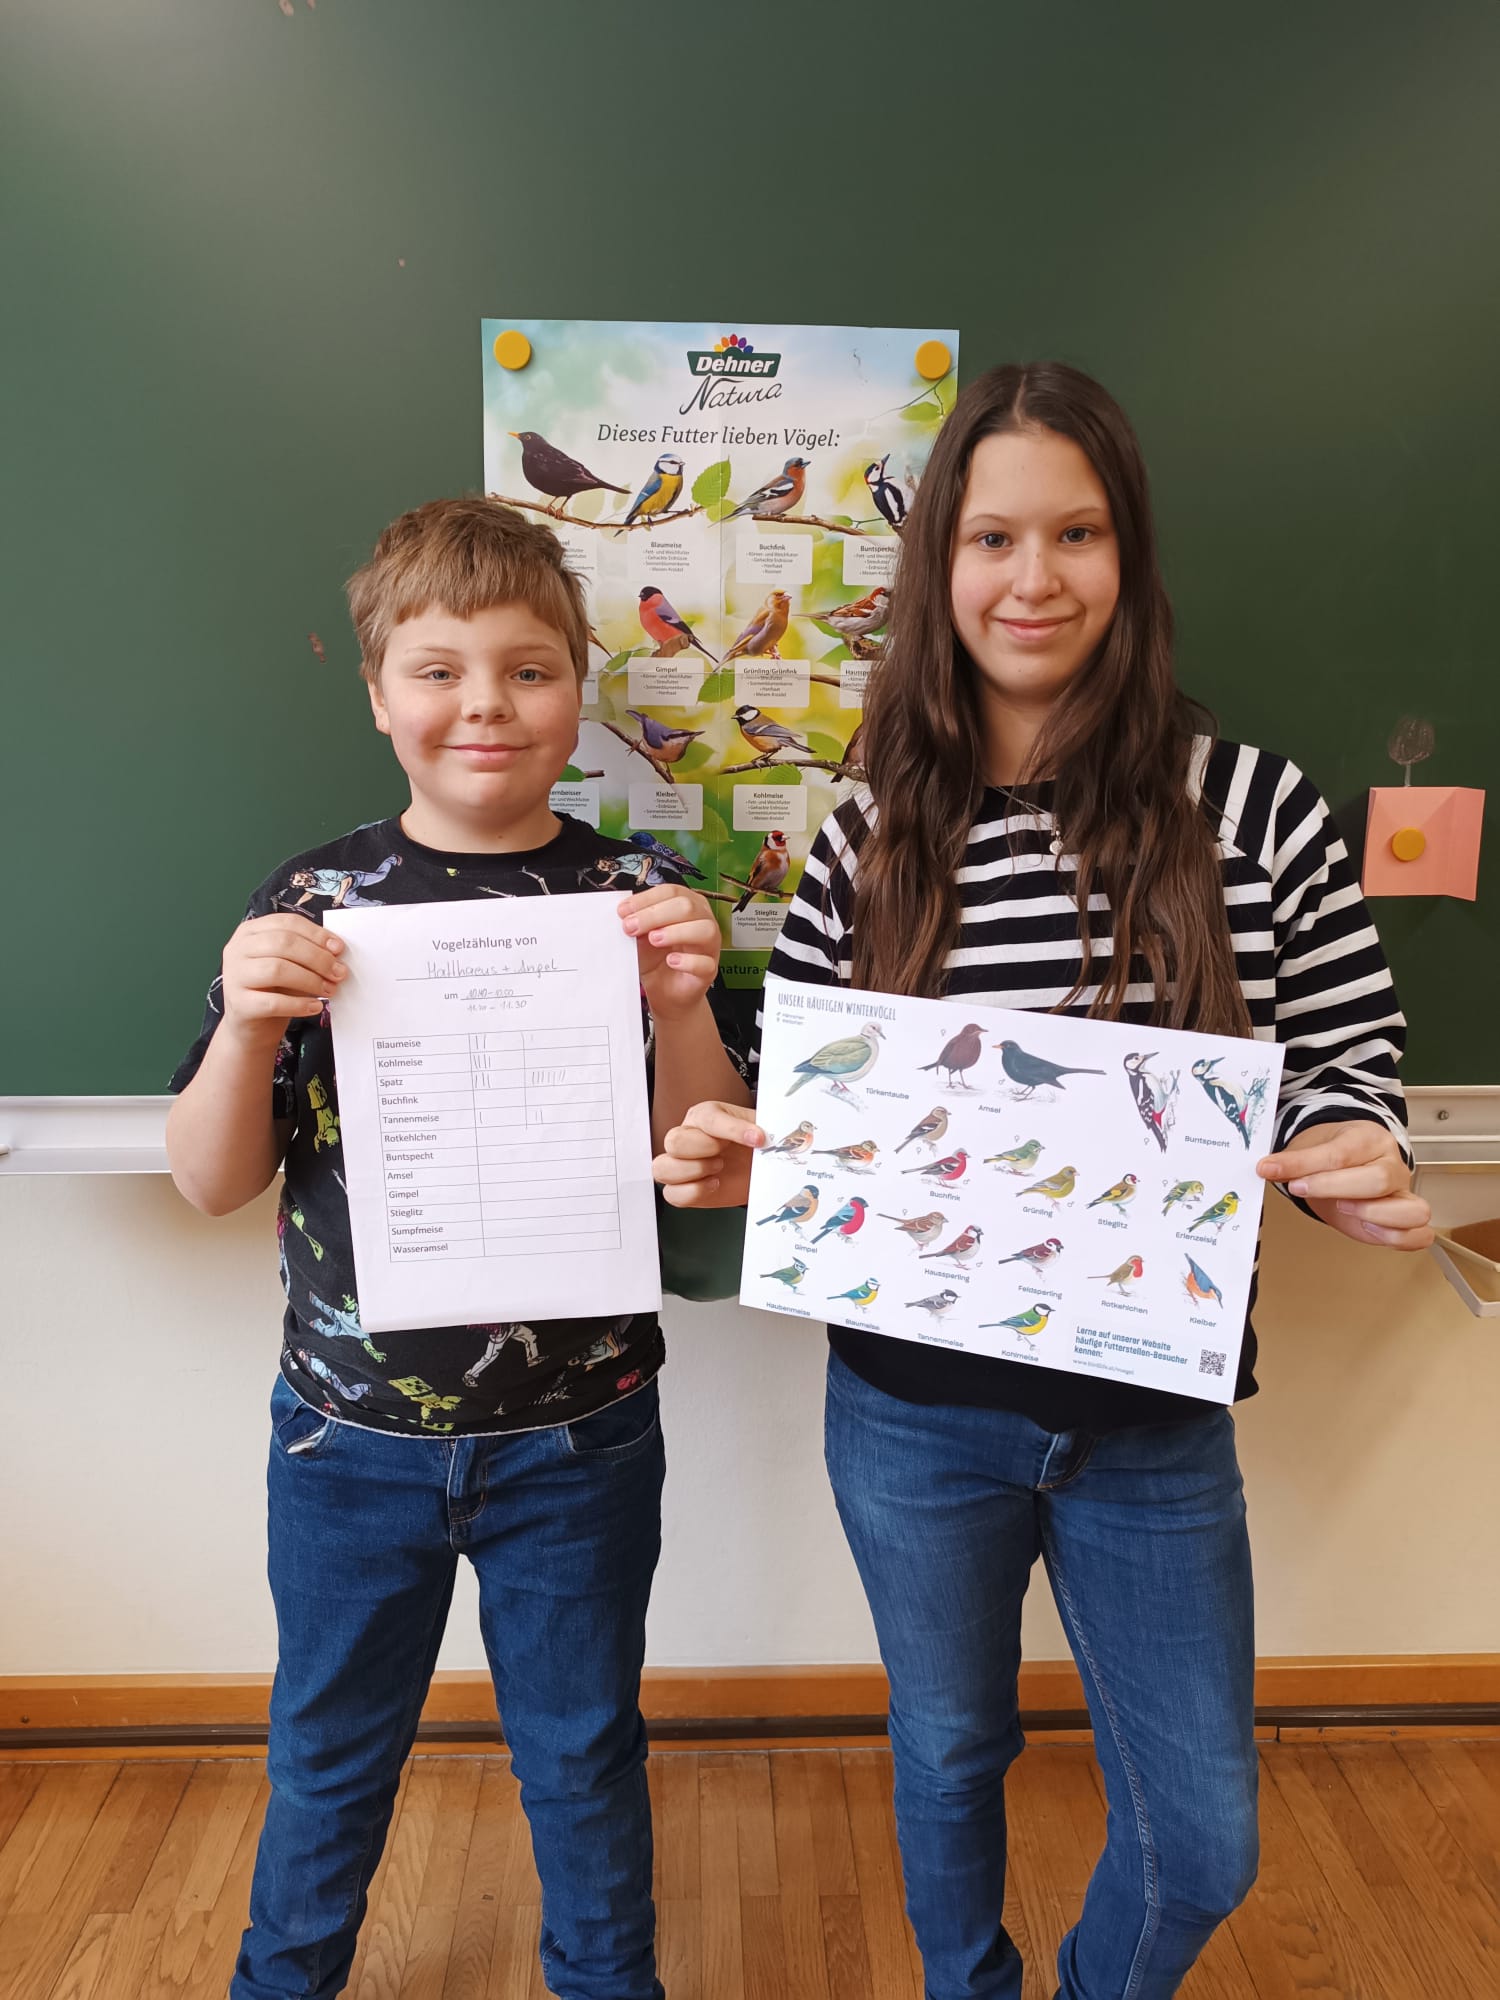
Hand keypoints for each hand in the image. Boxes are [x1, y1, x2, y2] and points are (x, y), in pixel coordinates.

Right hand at [220, 912, 345, 1039]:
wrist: (252, 1026)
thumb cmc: (274, 990)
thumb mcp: (291, 964)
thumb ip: (308, 953)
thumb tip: (337, 951)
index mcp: (250, 931)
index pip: (287, 923)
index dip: (316, 934)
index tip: (339, 949)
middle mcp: (237, 949)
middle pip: (283, 943)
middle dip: (317, 958)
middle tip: (339, 972)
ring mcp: (234, 976)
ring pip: (277, 970)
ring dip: (311, 980)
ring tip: (330, 990)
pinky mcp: (239, 1004)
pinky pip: (273, 1002)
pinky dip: (299, 1005)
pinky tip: (315, 1007)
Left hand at [621, 884, 721, 1023]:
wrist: (664, 991)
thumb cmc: (656, 958)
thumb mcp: (641, 937)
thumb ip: (637, 924)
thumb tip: (625, 914)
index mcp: (687, 905)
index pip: (671, 892)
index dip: (646, 899)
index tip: (624, 911)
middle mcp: (702, 920)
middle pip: (687, 906)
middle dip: (655, 915)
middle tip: (631, 927)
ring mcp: (709, 945)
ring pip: (705, 929)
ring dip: (675, 932)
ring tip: (653, 940)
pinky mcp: (709, 969)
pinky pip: (705, 962)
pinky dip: (687, 961)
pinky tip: (671, 960)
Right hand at [654, 1100, 765, 1207]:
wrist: (760, 1168)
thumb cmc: (756, 1144)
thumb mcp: (761, 1127)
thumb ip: (758, 1126)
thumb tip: (762, 1133)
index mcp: (705, 1115)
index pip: (707, 1119)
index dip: (732, 1130)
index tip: (758, 1139)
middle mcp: (688, 1137)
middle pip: (673, 1141)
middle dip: (703, 1150)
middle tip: (725, 1155)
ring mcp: (682, 1163)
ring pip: (662, 1167)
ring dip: (692, 1171)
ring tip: (717, 1170)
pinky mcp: (684, 1188)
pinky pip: (671, 1194)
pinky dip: (692, 1192)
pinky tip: (713, 1185)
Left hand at [1257, 1120, 1433, 1250]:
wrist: (1347, 1160)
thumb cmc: (1333, 1154)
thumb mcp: (1310, 1149)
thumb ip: (1292, 1161)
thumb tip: (1267, 1168)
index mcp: (1369, 1138)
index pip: (1342, 1152)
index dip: (1307, 1166)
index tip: (1273, 1169)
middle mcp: (1393, 1164)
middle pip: (1378, 1179)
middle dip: (1334, 1187)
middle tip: (1302, 1189)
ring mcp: (1403, 1193)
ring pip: (1414, 1210)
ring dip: (1376, 1215)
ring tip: (1343, 1209)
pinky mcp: (1405, 1218)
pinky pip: (1420, 1234)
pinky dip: (1398, 1238)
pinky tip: (1368, 1229)